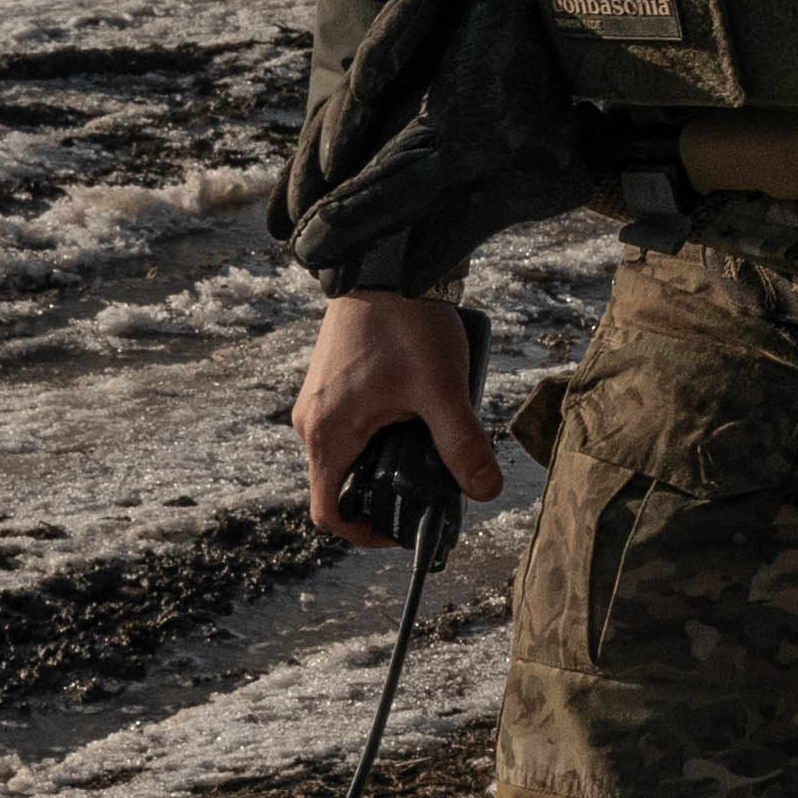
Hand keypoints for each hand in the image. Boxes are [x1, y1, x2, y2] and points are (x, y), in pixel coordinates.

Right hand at [294, 292, 499, 543]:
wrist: (383, 264)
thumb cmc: (406, 324)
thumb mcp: (442, 389)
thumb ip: (463, 444)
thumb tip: (485, 491)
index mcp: (328, 434)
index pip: (328, 511)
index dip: (364, 534)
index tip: (402, 531)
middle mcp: (312, 422)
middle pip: (341, 484)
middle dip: (385, 494)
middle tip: (432, 487)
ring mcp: (318, 400)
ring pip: (348, 453)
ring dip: (385, 461)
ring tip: (431, 446)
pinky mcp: (331, 382)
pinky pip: (350, 425)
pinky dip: (380, 433)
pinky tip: (418, 414)